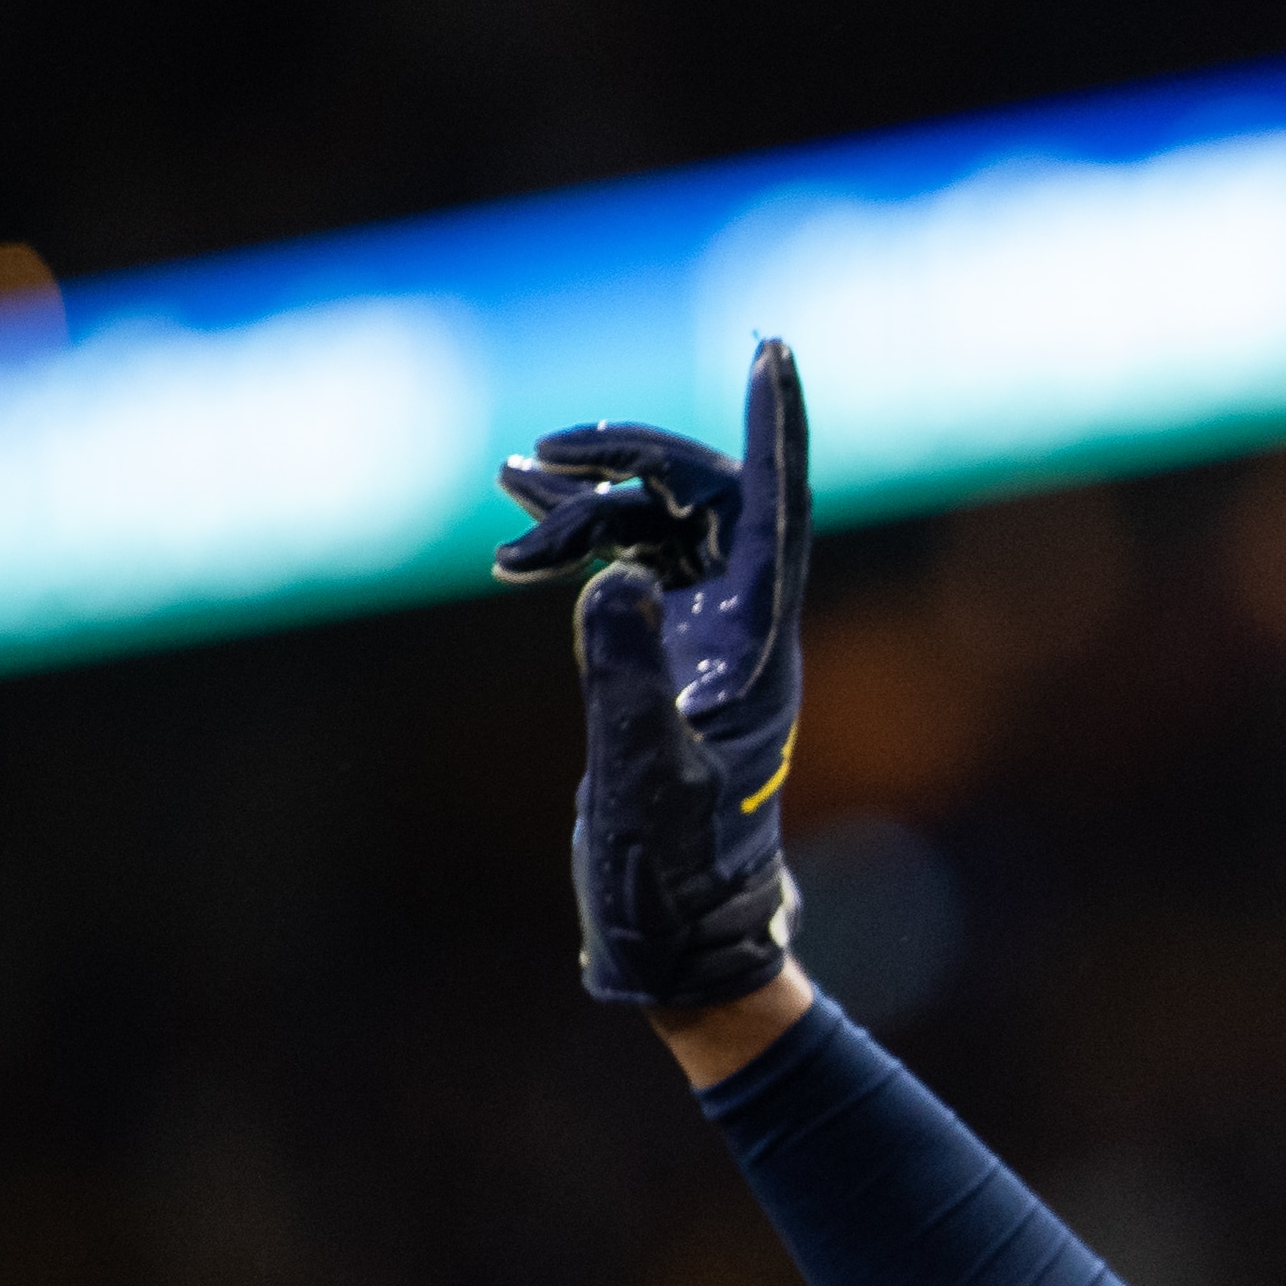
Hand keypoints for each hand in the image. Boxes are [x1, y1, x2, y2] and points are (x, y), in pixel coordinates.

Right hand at [495, 339, 812, 1010]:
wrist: (677, 938)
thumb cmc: (671, 870)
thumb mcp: (637, 768)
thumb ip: (622, 673)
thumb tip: (612, 580)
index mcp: (758, 646)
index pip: (777, 510)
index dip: (775, 426)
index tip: (773, 346)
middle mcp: (745, 632)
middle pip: (710, 498)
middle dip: (631, 459)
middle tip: (541, 458)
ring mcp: (707, 645)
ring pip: (661, 528)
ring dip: (588, 502)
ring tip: (507, 494)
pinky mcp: (666, 663)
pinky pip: (633, 568)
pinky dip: (580, 544)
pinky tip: (518, 538)